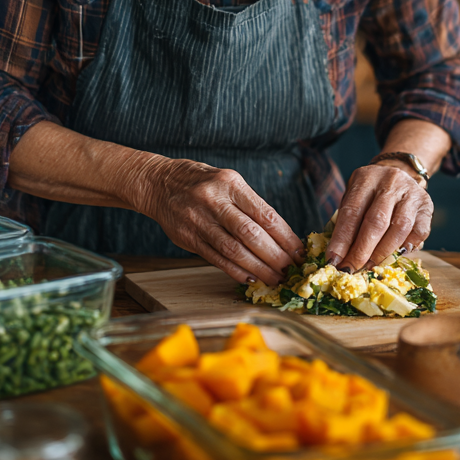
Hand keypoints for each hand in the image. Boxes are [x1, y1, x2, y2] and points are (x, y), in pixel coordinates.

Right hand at [129, 157, 306, 285]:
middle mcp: (214, 201)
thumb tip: (281, 237)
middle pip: (251, 234)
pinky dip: (236, 271)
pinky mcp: (188, 239)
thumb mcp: (228, 182)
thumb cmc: (203, 182)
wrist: (160, 184)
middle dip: (275, 256)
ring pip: (234, 250)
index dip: (285, 237)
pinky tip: (251, 278)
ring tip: (275, 278)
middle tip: (291, 270)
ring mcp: (199, 221)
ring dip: (258, 268)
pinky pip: (216, 259)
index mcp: (231, 183)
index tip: (299, 251)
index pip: (264, 214)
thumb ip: (250, 205)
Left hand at [325, 163, 431, 271]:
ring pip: (399, 228)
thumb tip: (339, 255)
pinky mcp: (427, 206)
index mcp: (366, 178)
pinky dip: (407, 247)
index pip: (352, 211)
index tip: (334, 260)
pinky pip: (419, 232)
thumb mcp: (355, 196)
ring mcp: (411, 193)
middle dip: (362, 250)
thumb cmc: (371, 192)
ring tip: (371, 266)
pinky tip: (396, 255)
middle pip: (376, 221)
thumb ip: (348, 221)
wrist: (400, 173)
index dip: (342, 239)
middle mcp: (390, 182)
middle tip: (351, 269)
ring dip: (383, 253)